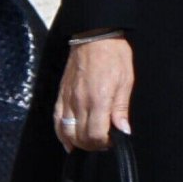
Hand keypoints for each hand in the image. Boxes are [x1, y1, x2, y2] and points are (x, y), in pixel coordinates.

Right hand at [53, 37, 133, 151]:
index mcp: (98, 99)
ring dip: (78, 142)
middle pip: (81, 138)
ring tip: (89, 141)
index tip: (113, 140)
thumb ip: (121, 109)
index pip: (95, 135)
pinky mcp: (61, 95)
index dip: (105, 143)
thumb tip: (123, 131)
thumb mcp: (126, 81)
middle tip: (104, 141)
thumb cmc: (114, 56)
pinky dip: (61, 134)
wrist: (94, 36)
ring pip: (66, 132)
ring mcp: (67, 99)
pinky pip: (56, 120)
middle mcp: (80, 102)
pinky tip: (69, 140)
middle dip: (93, 145)